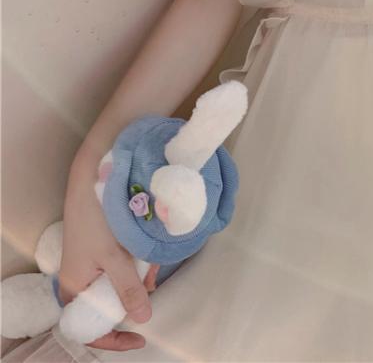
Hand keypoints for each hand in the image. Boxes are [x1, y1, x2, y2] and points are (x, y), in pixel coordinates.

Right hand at [58, 151, 158, 351]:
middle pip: (111, 304)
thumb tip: (143, 319)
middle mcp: (83, 279)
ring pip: (124, 282)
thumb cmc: (96, 218)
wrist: (94, 178)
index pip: (90, 328)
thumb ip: (128, 288)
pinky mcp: (109, 247)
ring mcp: (97, 263)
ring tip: (152, 258)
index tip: (140, 340)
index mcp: (75, 288)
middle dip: (135, 296)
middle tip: (151, 278)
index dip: (114, 338)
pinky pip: (128, 264)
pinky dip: (141, 260)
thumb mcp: (114, 257)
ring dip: (141, 274)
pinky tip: (150, 249)